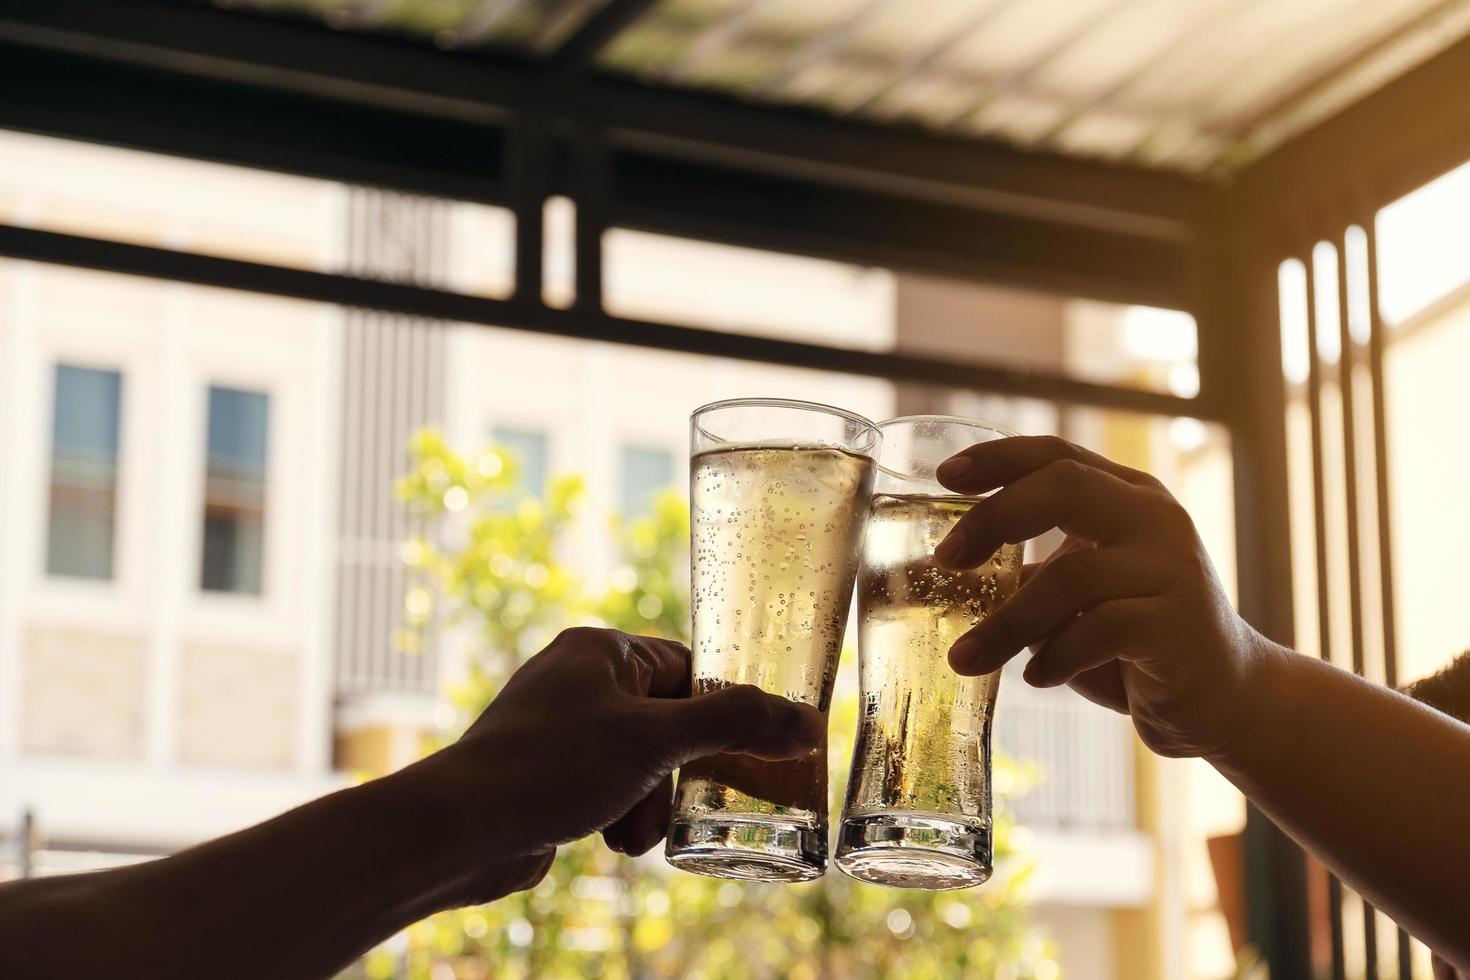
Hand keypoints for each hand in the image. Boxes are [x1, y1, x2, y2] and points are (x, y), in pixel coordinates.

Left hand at [412, 627, 823, 887]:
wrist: (463, 830)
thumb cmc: (551, 767)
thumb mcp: (655, 742)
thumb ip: (734, 727)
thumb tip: (805, 724)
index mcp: (600, 650)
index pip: (687, 666)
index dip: (720, 709)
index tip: (751, 745)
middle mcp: (577, 680)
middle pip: (668, 722)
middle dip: (682, 773)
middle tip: (699, 798)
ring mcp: (558, 727)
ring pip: (641, 763)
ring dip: (650, 802)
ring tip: (633, 830)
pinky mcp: (546, 773)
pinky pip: (609, 787)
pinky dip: (619, 814)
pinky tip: (609, 836)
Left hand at [932, 435, 1277, 759]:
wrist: (1227, 697)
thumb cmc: (1133, 642)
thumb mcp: (1078, 593)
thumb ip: (1028, 573)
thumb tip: (938, 576)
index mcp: (1127, 497)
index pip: (1057, 454)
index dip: (997, 457)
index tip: (944, 476)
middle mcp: (1154, 519)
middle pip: (1065, 486)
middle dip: (993, 518)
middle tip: (946, 560)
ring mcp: (1172, 569)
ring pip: (1071, 575)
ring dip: (1006, 623)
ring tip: (965, 657)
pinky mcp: (1179, 626)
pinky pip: (1099, 631)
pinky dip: (1055, 657)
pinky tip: (1036, 678)